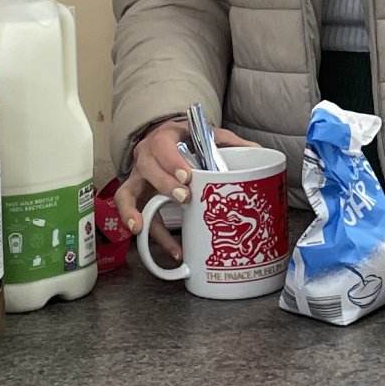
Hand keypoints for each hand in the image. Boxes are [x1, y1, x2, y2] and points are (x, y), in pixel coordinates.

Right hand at [115, 119, 256, 259]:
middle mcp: (145, 156)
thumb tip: (258, 152)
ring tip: (141, 229)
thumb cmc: (186, 139)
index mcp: (163, 138)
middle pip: (146, 169)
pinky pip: (138, 217)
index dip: (172, 162)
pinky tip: (173, 250)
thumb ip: (230, 142)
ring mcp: (138, 178)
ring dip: (134, 212)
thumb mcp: (206, 134)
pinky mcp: (138, 197)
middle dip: (163, 184)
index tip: (187, 176)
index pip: (162, 146)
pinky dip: (152, 235)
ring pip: (126, 194)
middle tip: (184, 197)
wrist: (164, 139)